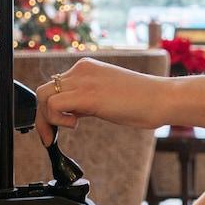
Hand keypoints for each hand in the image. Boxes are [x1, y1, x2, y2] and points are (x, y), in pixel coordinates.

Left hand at [35, 58, 169, 145]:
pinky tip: (74, 125)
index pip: (55, 86)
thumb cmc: (141, 102)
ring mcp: (83, 80)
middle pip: (44, 90)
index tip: (53, 129)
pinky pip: (53, 105)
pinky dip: (55, 120)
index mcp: (87, 68)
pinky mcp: (87, 94)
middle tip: (49, 136)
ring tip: (64, 130)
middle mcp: (81, 69)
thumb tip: (69, 113)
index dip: (49, 109)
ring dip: (47, 119)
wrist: (161, 98)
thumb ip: (85, 101)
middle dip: (42, 116)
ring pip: (43, 96)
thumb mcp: (106, 98)